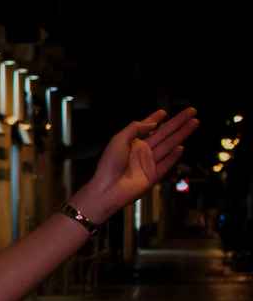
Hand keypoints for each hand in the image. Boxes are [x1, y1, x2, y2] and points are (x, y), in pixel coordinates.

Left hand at [74, 107, 198, 222]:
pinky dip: (174, 156)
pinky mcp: (153, 175)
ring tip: (195, 122)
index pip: (146, 127)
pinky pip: (167, 163)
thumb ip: (134, 128)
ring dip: (182, 134)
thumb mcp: (118, 140)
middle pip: (164, 133)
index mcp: (132, 143)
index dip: (155, 119)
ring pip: (169, 145)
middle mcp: (142, 151)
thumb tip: (152, 123)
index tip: (164, 112)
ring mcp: (149, 163)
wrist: (107, 189)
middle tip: (192, 111)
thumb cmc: (108, 165)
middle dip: (178, 122)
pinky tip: (182, 147)